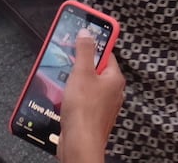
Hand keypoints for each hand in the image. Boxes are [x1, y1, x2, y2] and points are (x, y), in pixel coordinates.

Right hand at [57, 31, 125, 162]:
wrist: (80, 144)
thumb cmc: (84, 111)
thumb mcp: (82, 73)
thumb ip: (84, 51)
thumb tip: (87, 33)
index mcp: (115, 78)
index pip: (107, 53)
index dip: (94, 44)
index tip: (83, 37)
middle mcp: (113, 92)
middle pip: (96, 70)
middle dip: (80, 65)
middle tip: (67, 61)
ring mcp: (103, 106)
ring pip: (88, 86)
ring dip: (74, 82)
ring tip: (62, 81)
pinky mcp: (92, 117)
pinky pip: (83, 100)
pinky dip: (73, 97)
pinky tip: (63, 99)